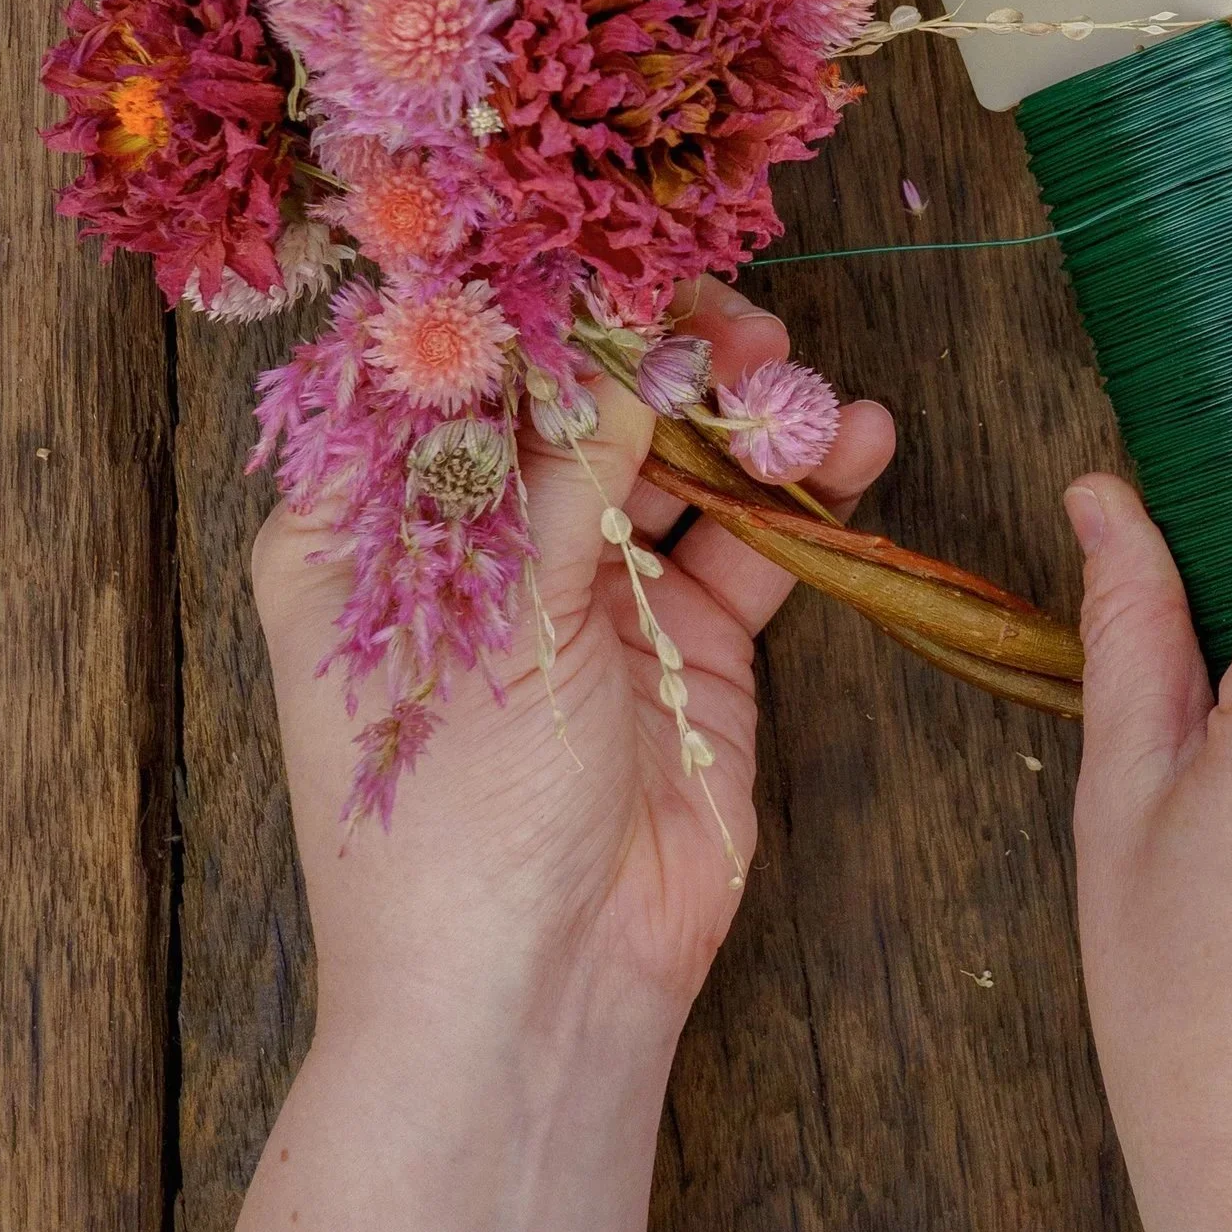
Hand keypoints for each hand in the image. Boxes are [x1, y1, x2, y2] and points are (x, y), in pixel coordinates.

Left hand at [253, 285, 894, 1050]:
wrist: (537, 989)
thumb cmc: (454, 813)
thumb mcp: (496, 613)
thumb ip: (567, 466)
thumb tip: (618, 337)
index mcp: (377, 531)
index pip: (447, 372)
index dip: (528, 304)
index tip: (608, 242)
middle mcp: (486, 548)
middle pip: (576, 400)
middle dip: (656, 345)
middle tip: (729, 309)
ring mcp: (595, 594)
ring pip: (675, 455)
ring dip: (740, 405)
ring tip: (795, 372)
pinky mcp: (692, 646)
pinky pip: (755, 540)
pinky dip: (806, 488)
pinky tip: (854, 437)